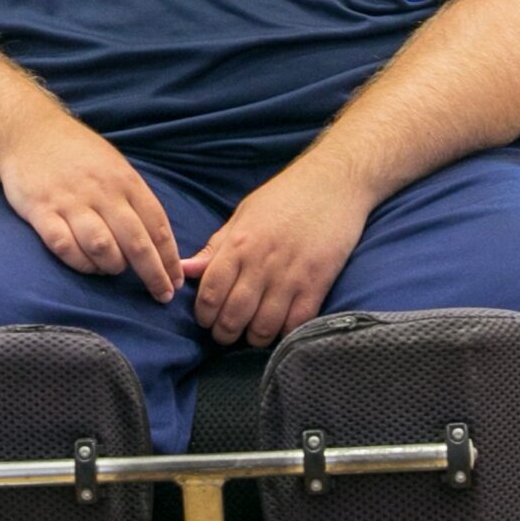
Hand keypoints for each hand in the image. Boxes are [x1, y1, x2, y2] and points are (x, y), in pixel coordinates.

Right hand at [0, 114, 182, 301]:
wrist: (29, 133)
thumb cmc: (78, 155)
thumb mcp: (115, 167)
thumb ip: (135, 200)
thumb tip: (160, 241)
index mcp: (125, 180)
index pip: (157, 224)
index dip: (169, 257)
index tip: (176, 281)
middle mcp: (101, 192)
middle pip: (135, 242)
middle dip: (153, 274)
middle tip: (161, 295)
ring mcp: (70, 201)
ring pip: (101, 247)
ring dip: (113, 267)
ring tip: (114, 271)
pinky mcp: (41, 210)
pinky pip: (64, 246)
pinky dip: (79, 263)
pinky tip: (87, 265)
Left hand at [181, 153, 371, 347]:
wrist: (335, 182)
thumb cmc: (285, 196)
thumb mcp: (243, 215)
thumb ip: (215, 247)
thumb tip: (184, 269)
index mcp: (239, 243)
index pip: (210, 292)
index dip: (204, 315)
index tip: (206, 320)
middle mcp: (262, 262)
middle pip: (234, 315)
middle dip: (224, 333)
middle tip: (226, 334)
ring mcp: (291, 275)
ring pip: (264, 326)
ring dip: (254, 338)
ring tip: (252, 334)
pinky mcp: (318, 283)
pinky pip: (296, 323)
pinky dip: (285, 334)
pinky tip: (280, 328)